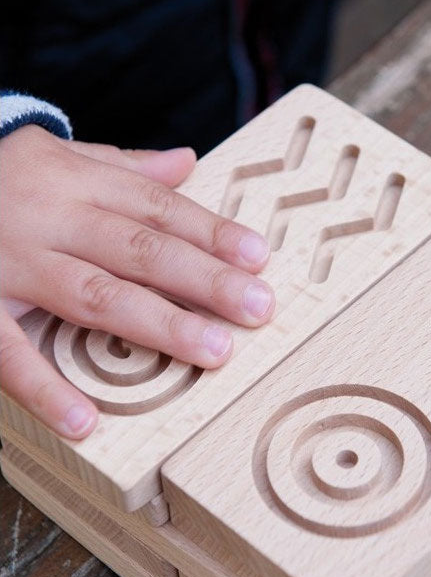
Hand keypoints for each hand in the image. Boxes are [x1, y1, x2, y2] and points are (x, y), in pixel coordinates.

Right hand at [0, 126, 274, 438]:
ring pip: (95, 295)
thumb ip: (122, 166)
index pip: (159, 207)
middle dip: (205, 280)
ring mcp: (9, 264)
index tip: (259, 257)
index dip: (212, 232)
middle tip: (258, 307)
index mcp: (75, 181)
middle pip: (142, 249)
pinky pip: (7, 352)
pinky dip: (45, 387)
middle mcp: (48, 218)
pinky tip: (86, 420)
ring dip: (158, 325)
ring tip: (214, 351)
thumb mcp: (55, 157)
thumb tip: (186, 162)